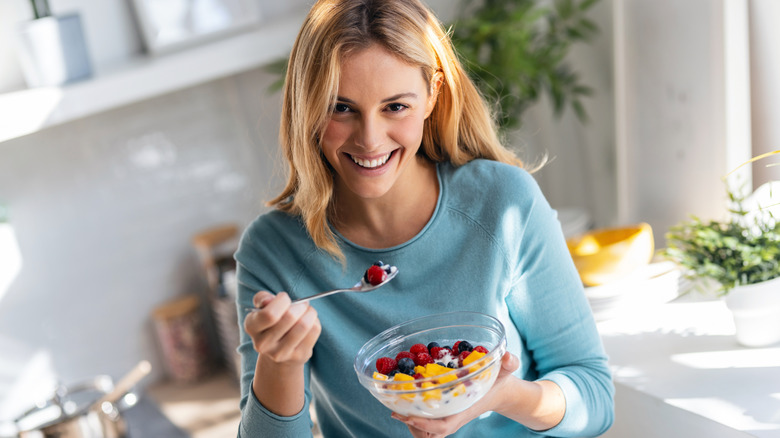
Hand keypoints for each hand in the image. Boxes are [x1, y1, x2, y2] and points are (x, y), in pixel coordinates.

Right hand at [244, 291, 320, 365]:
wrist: (278, 350)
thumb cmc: (272, 322)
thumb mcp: (262, 308)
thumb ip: (262, 298)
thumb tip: (268, 299)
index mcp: (251, 327)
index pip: (269, 314)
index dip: (282, 301)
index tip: (284, 298)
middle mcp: (262, 344)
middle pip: (290, 317)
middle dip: (300, 305)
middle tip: (302, 304)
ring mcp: (280, 353)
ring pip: (304, 325)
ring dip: (310, 312)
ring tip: (307, 311)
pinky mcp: (298, 356)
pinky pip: (314, 331)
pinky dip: (315, 321)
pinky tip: (310, 322)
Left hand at [391, 352, 519, 437]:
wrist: (500, 391)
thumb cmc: (500, 382)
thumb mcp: (505, 371)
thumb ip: (509, 364)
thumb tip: (508, 357)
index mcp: (464, 410)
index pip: (442, 426)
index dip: (424, 423)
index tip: (408, 416)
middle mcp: (454, 417)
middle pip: (429, 434)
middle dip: (413, 427)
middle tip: (397, 411)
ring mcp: (449, 417)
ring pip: (426, 432)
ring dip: (411, 423)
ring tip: (398, 408)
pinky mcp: (444, 413)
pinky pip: (427, 424)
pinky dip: (415, 417)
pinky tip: (406, 403)